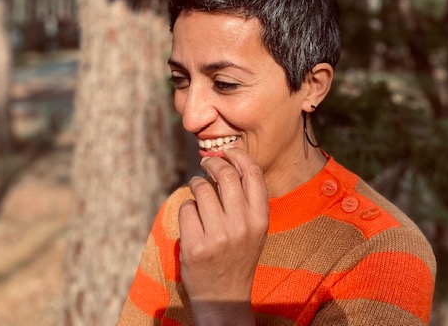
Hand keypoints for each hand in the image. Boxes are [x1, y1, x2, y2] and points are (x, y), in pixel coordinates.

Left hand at [178, 147, 268, 324]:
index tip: (227, 151)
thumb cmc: (239, 254)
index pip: (253, 172)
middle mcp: (242, 225)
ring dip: (196, 184)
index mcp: (260, 218)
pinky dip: (187, 209)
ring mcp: (218, 236)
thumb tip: (228, 161)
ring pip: (201, 188)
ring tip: (197, 190)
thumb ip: (247, 199)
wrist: (224, 296)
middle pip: (226, 173)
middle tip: (206, 164)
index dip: (238, 155)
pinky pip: (186, 208)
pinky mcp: (195, 245)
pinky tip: (193, 219)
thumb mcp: (255, 228)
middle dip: (212, 163)